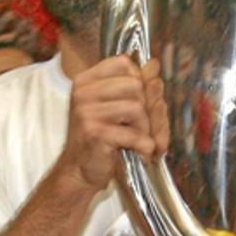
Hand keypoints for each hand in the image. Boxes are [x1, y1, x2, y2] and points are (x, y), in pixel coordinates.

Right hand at [58, 56, 168, 190]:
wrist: (80, 172)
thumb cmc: (102, 139)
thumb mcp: (120, 108)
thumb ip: (139, 87)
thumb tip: (155, 64)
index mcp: (86, 80)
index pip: (124, 63)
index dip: (139, 81)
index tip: (136, 101)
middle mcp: (83, 92)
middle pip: (136, 85)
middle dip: (148, 108)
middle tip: (144, 128)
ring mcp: (86, 112)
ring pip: (138, 108)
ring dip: (147, 129)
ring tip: (139, 140)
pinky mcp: (94, 133)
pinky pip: (135, 134)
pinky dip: (144, 146)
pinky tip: (139, 152)